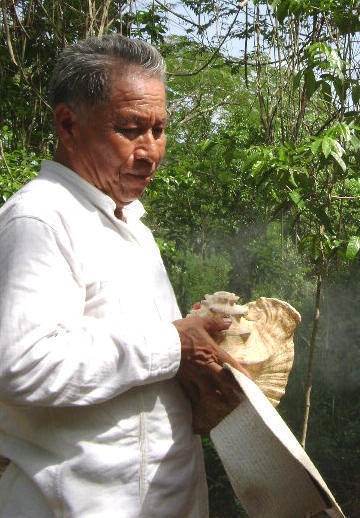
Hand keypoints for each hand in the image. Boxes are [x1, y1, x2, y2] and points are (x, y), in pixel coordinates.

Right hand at [173, 314, 249, 433]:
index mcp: (212, 352)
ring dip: (219, 399)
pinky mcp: (184, 380)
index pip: (231, 364)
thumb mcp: (199, 323)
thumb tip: (228, 322)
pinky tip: (202, 403)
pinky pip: (193, 393)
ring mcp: (196, 376)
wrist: (161, 344)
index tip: (250, 382)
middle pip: (224, 382)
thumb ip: (215, 324)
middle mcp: (206, 366)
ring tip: (225, 405)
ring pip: (210, 392)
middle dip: (234, 391)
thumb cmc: (181, 332)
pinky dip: (199, 398)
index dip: (241, 374)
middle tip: (242, 399)